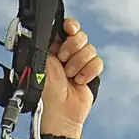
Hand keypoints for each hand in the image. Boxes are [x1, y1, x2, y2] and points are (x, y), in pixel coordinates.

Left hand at [39, 15, 102, 138]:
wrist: (59, 112)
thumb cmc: (45, 92)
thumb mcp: (41, 61)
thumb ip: (47, 42)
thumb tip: (51, 26)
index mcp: (53, 48)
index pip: (67, 27)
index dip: (70, 27)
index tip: (68, 31)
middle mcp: (67, 53)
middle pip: (80, 36)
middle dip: (72, 48)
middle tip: (63, 61)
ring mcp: (80, 63)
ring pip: (90, 49)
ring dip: (78, 63)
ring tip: (69, 76)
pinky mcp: (90, 73)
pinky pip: (97, 62)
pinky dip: (88, 72)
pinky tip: (79, 81)